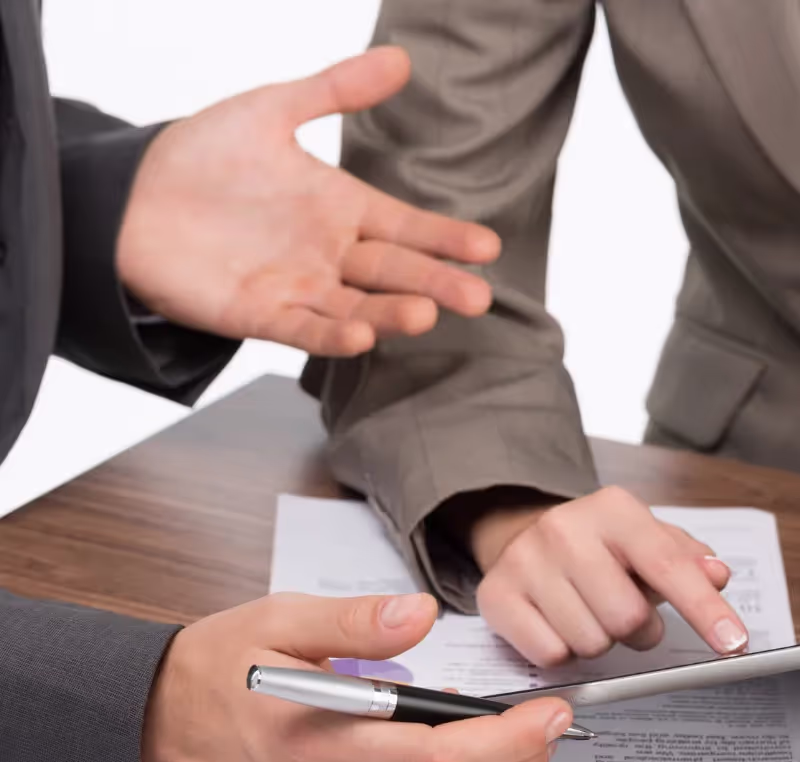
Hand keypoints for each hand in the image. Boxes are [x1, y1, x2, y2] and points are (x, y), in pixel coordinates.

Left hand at [116, 48, 500, 356]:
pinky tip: (361, 335)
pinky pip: (303, 328)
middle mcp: (328, 253)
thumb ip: (335, 89)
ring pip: (356, 304)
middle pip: (393, 271)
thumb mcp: (272, 112)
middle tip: (478, 297)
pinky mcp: (260, 314)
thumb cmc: (203, 154)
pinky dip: (332, 334)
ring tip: (426, 313)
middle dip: (436, 283)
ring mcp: (297, 287)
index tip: (487, 247)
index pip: (405, 226)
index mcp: (339, 208)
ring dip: (391, 312)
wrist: (134, 198)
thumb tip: (401, 60)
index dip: (444, 237)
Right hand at [138, 591, 571, 761]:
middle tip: (548, 732)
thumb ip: (354, 623)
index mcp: (310, 736)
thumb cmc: (211, 670)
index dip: (505, 741)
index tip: (547, 712)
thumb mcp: (276, 620)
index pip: (433, 757)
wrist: (145, 731)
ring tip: (517, 747)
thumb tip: (422, 616)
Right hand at [472, 486, 747, 666]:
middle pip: (627, 617)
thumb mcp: (644, 540)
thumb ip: (685, 559)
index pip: (668, 565)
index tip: (731, 642)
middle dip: (638, 631)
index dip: (704, 609)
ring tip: (588, 616)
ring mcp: (525, 561)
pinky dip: (562, 653)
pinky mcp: (496, 595)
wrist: (518, 536)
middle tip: (627, 618)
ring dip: (599, 642)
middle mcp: (565, 529)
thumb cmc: (594, 547)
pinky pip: (550, 655)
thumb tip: (716, 575)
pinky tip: (557, 625)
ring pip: (589, 642)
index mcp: (613, 510)